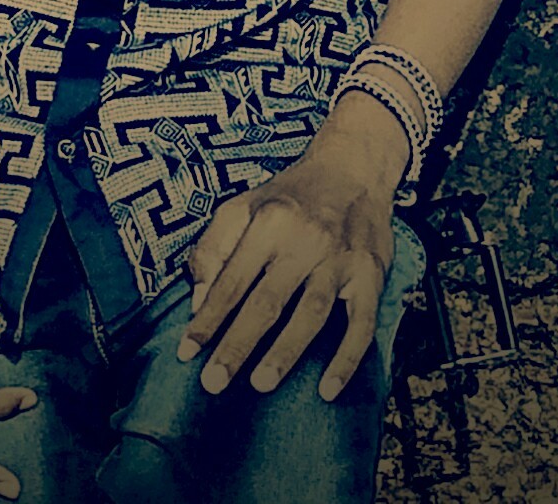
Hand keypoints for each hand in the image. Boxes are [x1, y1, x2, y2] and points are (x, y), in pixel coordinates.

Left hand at [177, 96, 407, 402]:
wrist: (354, 167)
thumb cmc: (290, 195)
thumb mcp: (242, 206)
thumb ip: (214, 250)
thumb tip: (198, 303)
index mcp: (269, 222)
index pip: (232, 280)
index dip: (208, 318)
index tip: (186, 353)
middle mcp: (305, 240)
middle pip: (267, 301)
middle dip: (237, 344)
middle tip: (213, 383)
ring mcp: (341, 259)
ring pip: (312, 313)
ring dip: (285, 352)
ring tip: (259, 385)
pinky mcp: (371, 275)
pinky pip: (361, 324)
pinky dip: (347, 359)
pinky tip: (328, 389)